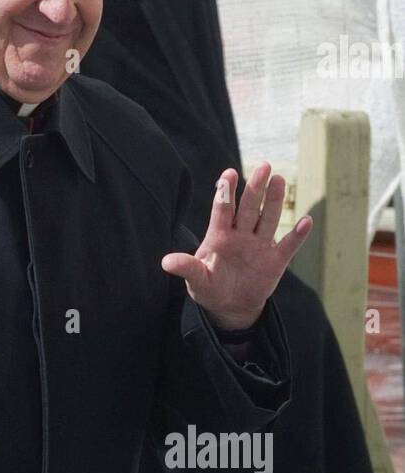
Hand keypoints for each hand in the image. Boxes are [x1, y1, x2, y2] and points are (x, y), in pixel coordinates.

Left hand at [161, 163, 311, 328]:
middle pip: (248, 208)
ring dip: (274, 201)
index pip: (223, 209)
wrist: (231, 307)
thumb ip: (186, 267)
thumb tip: (165, 262)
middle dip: (255, 188)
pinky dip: (297, 235)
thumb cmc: (210, 288)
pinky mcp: (275, 261)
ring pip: (268, 219)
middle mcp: (241, 235)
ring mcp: (259, 246)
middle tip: (264, 165)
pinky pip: (288, 246)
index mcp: (219, 236)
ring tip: (279, 180)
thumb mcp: (196, 280)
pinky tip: (306, 220)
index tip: (229, 173)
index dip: (226, 192)